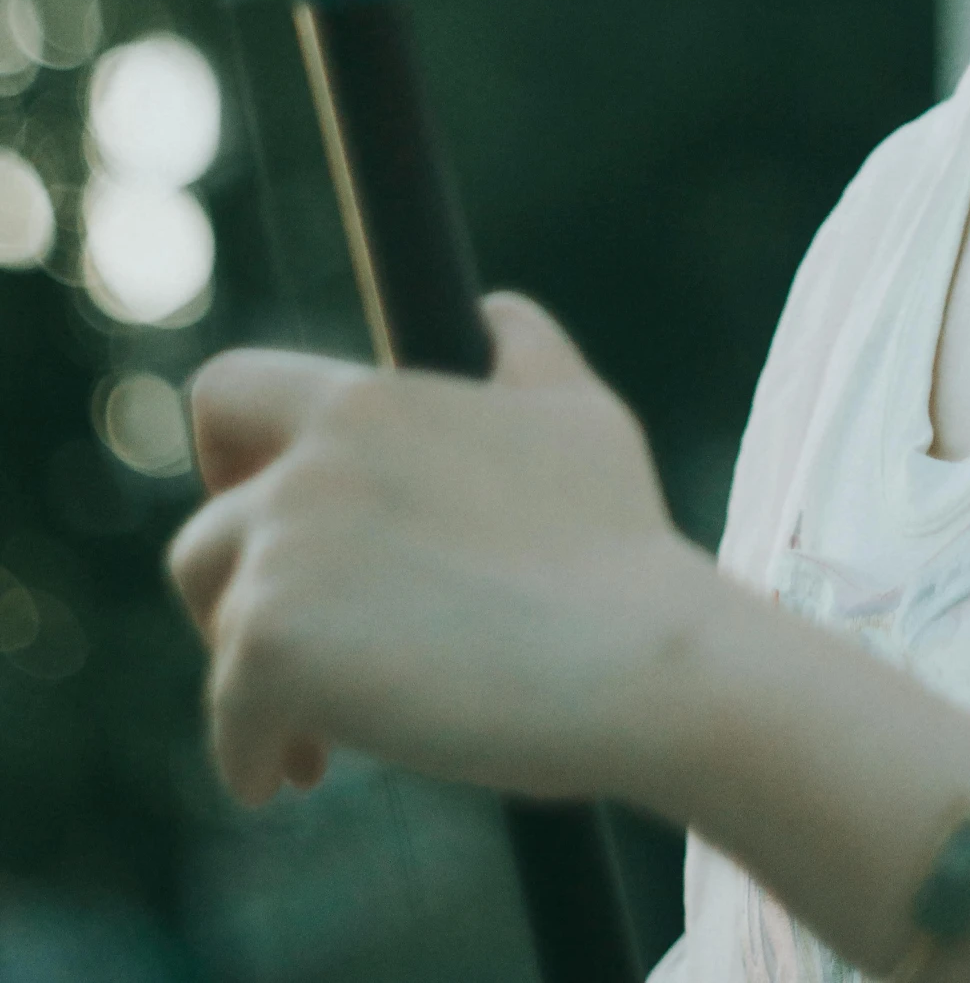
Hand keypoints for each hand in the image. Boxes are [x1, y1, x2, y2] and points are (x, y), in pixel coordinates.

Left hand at [168, 292, 710, 808]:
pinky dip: (248, 757)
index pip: (228, 392)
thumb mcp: (579, 412)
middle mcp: (309, 465)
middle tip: (307, 654)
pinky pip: (228, 718)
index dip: (226, 458)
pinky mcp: (271, 651)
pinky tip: (291, 776)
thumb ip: (524, 350)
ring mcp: (284, 556)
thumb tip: (493, 313)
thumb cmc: (623, 545)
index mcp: (366, 401)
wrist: (645, 656)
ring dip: (255, 687)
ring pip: (222, 632)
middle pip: (204, 539)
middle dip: (237, 601)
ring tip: (318, 735)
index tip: (263, 517)